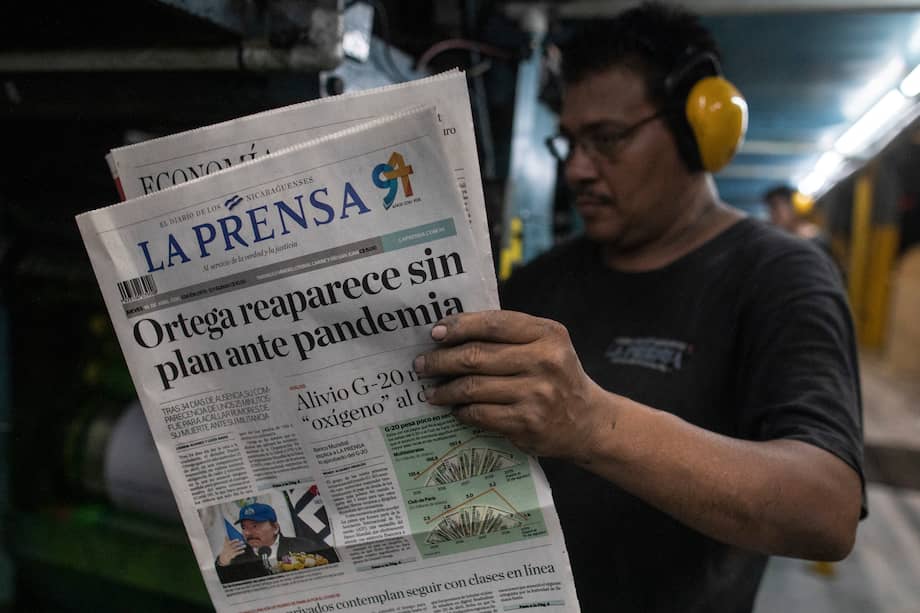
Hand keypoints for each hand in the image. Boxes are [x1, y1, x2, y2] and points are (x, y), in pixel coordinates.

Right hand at [218, 537, 245, 565]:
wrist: (223, 557)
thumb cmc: (226, 549)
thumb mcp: (225, 545)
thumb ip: (226, 540)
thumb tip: (225, 535)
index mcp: (227, 545)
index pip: (231, 542)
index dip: (234, 541)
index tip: (238, 539)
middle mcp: (229, 548)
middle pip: (234, 545)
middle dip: (239, 543)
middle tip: (243, 541)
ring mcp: (231, 552)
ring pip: (237, 549)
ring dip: (241, 547)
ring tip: (245, 545)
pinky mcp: (233, 555)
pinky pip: (237, 553)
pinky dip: (240, 552)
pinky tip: (243, 550)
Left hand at [415, 311, 612, 462]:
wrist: (587, 421)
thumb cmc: (556, 376)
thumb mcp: (546, 345)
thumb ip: (510, 335)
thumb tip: (451, 332)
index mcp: (548, 334)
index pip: (494, 324)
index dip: (459, 326)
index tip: (435, 333)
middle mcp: (544, 361)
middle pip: (477, 356)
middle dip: (441, 360)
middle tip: (421, 364)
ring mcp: (536, 394)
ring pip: (473, 387)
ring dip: (445, 390)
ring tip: (430, 391)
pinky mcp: (527, 423)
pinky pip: (481, 414)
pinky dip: (462, 411)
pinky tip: (454, 409)